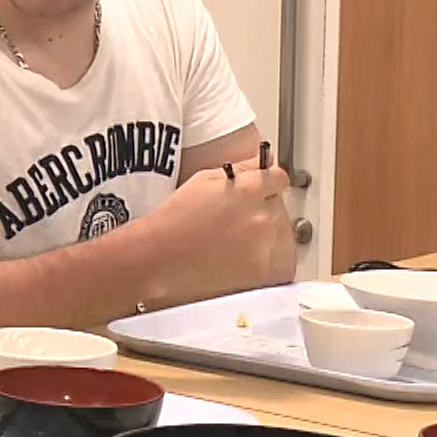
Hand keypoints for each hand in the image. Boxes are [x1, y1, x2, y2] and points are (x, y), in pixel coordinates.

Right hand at [147, 160, 296, 301]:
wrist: (157, 258)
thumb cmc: (173, 221)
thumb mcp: (203, 181)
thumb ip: (240, 170)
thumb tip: (261, 164)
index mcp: (247, 190)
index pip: (278, 179)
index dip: (268, 183)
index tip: (261, 189)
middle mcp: (260, 218)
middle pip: (277, 207)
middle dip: (261, 210)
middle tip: (233, 219)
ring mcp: (263, 247)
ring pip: (279, 234)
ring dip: (263, 235)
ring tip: (231, 240)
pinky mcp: (261, 273)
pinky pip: (276, 260)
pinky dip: (262, 258)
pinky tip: (237, 257)